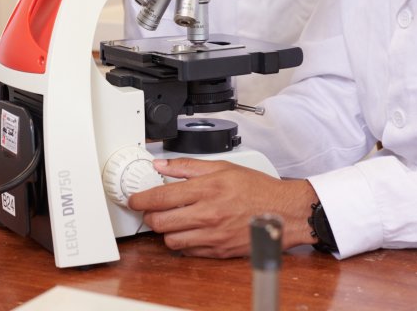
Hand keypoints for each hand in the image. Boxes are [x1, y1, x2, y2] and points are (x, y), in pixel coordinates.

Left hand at [126, 157, 318, 258]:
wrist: (282, 213)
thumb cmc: (257, 189)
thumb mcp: (223, 167)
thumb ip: (188, 166)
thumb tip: (161, 165)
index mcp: (207, 189)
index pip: (161, 197)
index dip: (140, 199)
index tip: (133, 199)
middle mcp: (207, 214)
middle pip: (160, 221)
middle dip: (150, 215)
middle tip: (151, 209)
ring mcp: (212, 235)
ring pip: (170, 240)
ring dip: (165, 231)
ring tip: (172, 220)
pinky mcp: (217, 251)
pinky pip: (188, 251)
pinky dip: (183, 243)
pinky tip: (189, 231)